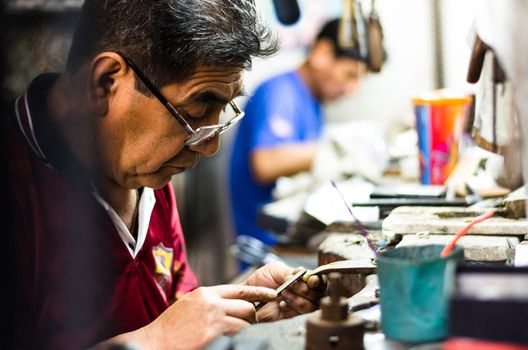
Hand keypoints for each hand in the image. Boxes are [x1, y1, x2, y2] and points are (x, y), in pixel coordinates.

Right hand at [141, 284, 276, 349]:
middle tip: (249, 326)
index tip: (273, 294)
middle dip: (252, 318)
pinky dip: (237, 339)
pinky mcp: (213, 334)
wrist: (154, 343)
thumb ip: (209, 303)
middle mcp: (212, 303)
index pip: (240, 288)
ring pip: (244, 323)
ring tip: (235, 337)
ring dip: (245, 331)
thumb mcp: (189, 306)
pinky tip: (229, 341)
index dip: (259, 291)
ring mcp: (213, 319)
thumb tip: (228, 305)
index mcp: (206, 293)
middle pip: (247, 306)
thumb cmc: (170, 329)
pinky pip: (236, 335)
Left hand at [242, 261, 325, 321]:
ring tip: (284, 294)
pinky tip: (282, 304)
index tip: (311, 281)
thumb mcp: (275, 269)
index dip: (317, 281)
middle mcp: (302, 292)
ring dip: (298, 299)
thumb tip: (302, 274)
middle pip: (317, 294)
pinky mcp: (291, 316)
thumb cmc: (260, 280)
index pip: (317, 281)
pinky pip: (300, 314)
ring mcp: (298, 304)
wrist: (248, 295)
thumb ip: (290, 271)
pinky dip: (292, 308)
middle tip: (291, 286)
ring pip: (311, 305)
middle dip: (304, 289)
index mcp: (300, 279)